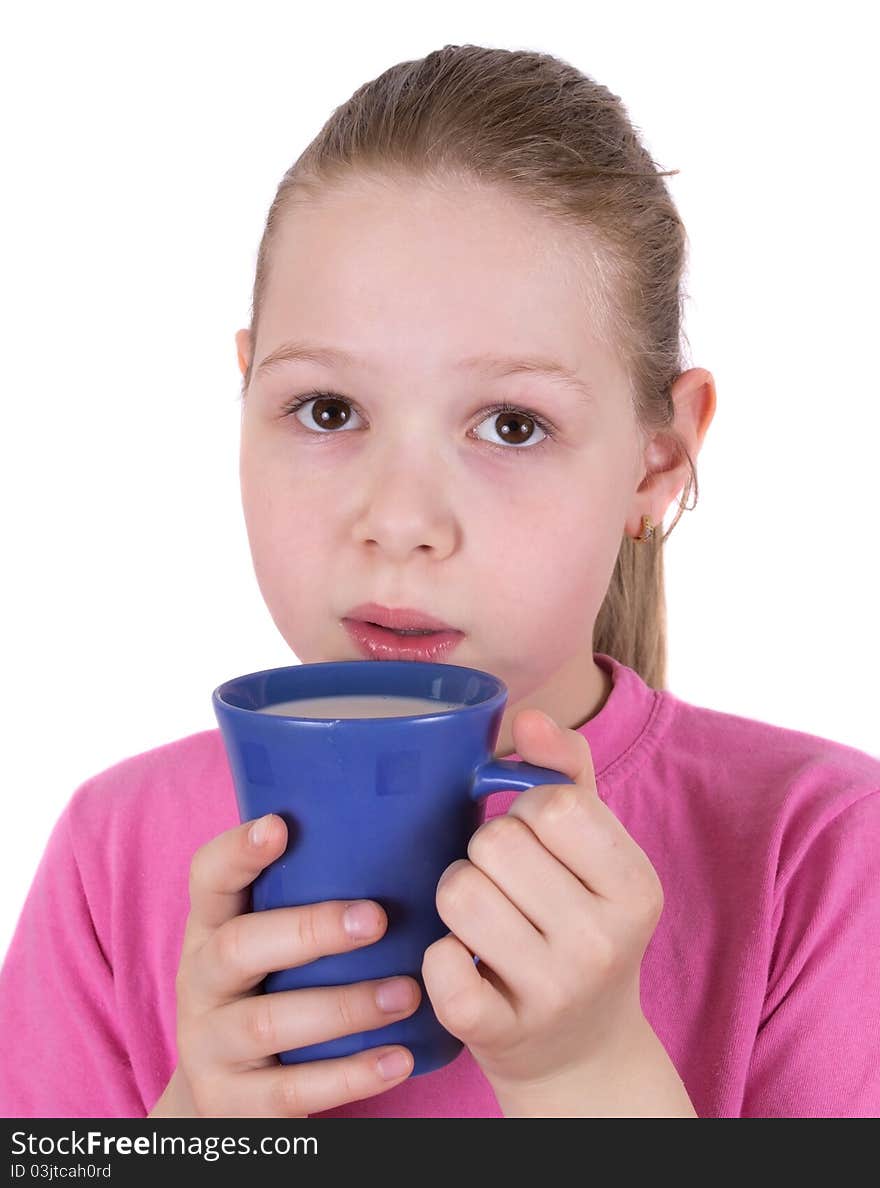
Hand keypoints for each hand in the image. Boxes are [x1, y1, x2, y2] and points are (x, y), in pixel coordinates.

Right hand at [150, 814, 420, 1116]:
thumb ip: (304, 897)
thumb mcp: (265, 944)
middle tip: (376, 918)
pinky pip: (294, 1091)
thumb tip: (396, 831)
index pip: (208, 879)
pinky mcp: (234, 1105)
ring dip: (345, 1006)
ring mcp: (211, 1047)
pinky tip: (399, 1058)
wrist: (220, 1100)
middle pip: (237, 947)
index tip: (279, 825)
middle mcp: (200, 983)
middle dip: (308, 930)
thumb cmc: (267, 992)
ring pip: (269, 1023)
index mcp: (209, 930)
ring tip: (406, 993)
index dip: (237, 850)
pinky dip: (351, 1076)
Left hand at [421, 708, 664, 1106]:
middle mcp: (604, 942)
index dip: (525, 812)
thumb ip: (567, 771)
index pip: (551, 805)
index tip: (536, 845)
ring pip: (458, 892)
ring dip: (457, 897)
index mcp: (636, 887)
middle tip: (506, 887)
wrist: (582, 1050)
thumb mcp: (596, 850)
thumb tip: (529, 716)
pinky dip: (439, 956)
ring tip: (484, 921)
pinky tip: (464, 964)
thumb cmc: (581, 923)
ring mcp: (554, 993)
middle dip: (485, 854)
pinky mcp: (499, 1033)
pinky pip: (439, 963)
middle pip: (495, 843)